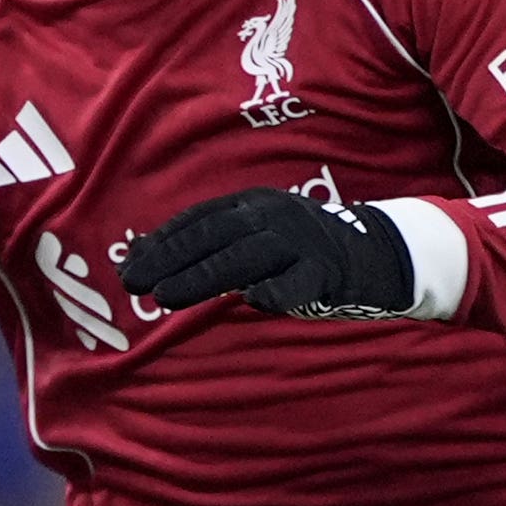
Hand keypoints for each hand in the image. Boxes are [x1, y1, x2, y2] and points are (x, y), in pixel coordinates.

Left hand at [121, 187, 415, 316]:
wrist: (375, 253)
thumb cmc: (298, 250)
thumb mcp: (249, 237)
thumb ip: (203, 245)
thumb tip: (141, 252)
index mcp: (253, 204)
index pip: (199, 219)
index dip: (163, 242)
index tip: (130, 267)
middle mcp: (274, 216)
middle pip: (215, 235)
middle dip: (171, 257)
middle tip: (133, 283)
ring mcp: (301, 243)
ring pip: (246, 257)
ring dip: (203, 276)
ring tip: (165, 297)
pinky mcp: (326, 272)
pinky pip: (299, 282)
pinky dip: (277, 291)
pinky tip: (253, 301)